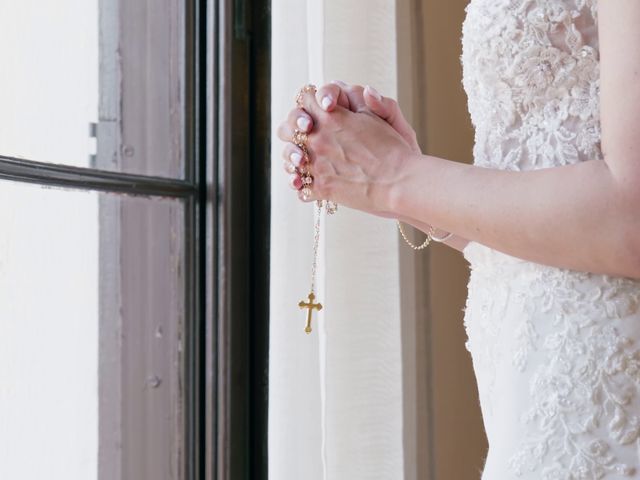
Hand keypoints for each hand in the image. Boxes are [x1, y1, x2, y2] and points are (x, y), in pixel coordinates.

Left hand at [277, 83, 419, 215]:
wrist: (399, 182)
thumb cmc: (392, 150)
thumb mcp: (376, 116)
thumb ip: (358, 101)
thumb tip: (351, 90)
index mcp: (331, 118)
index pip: (305, 99)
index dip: (309, 103)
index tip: (315, 111)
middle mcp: (318, 139)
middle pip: (287, 129)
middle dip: (292, 131)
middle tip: (304, 137)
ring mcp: (316, 165)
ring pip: (289, 160)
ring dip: (294, 161)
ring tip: (304, 164)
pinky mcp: (320, 188)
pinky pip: (300, 187)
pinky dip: (302, 186)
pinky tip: (309, 185)